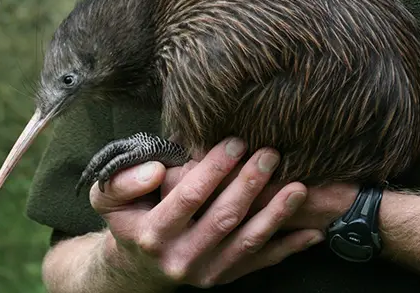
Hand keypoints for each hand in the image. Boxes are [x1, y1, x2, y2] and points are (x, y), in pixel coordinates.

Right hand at [89, 137, 323, 289]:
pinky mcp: (224, 278)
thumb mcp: (106, 198)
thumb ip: (122, 181)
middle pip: (224, 218)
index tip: (235, 141)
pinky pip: (259, 263)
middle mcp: (181, 258)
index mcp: (152, 234)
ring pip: (247, 242)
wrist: (138, 265)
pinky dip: (288, 248)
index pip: (189, 197)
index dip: (214, 169)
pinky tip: (312, 232)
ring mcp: (206, 272)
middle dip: (250, 184)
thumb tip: (156, 170)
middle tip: (271, 153)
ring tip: (299, 187)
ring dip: (276, 214)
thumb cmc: (128, 219)